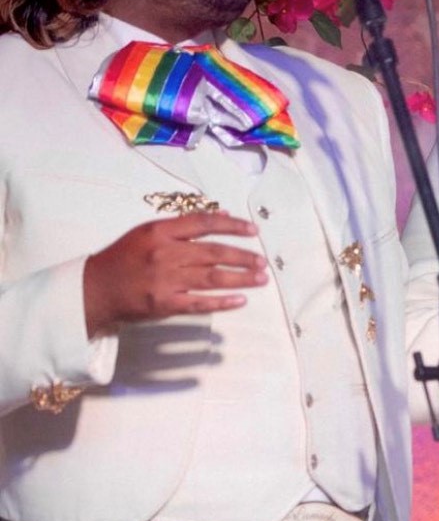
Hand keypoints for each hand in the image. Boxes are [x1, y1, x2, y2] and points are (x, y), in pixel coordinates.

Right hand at [83, 212, 267, 337]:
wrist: (94, 288)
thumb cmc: (123, 257)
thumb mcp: (148, 232)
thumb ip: (183, 225)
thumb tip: (223, 215)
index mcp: (161, 232)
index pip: (205, 223)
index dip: (233, 225)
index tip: (253, 230)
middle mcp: (165, 254)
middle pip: (214, 253)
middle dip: (243, 257)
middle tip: (262, 261)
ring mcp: (165, 281)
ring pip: (212, 278)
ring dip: (240, 278)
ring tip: (260, 278)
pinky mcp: (164, 304)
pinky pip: (199, 304)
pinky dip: (222, 302)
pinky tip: (240, 300)